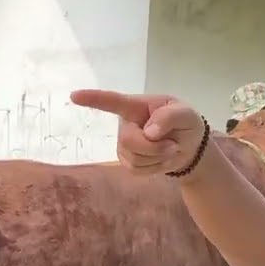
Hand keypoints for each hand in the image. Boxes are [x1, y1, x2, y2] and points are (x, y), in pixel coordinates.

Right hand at [69, 89, 207, 174]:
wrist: (190, 149)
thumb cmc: (185, 123)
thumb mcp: (186, 113)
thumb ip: (169, 117)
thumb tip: (149, 131)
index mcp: (136, 106)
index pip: (111, 101)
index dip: (92, 99)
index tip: (74, 96)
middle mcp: (125, 123)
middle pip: (128, 140)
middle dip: (153, 148)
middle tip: (172, 145)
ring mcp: (124, 144)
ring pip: (133, 157)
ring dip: (157, 158)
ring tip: (169, 149)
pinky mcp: (127, 161)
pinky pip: (135, 170)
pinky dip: (154, 168)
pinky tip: (161, 160)